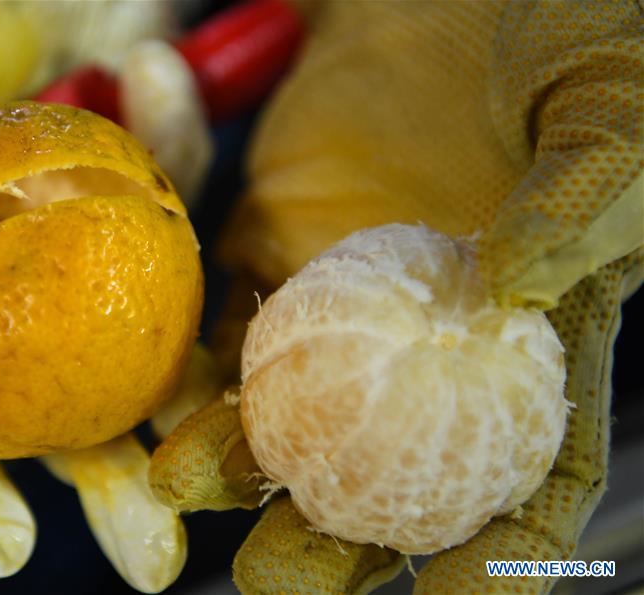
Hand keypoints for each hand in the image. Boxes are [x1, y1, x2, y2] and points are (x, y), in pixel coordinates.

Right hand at [0, 1, 208, 587]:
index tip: (1, 552)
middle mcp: (16, 286)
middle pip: (55, 409)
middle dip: (104, 484)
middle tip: (151, 560)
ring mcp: (95, 261)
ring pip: (143, 352)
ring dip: (189, 394)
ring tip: (226, 419)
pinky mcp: (160, 222)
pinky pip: (185, 227)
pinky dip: (181, 161)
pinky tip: (157, 71)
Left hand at [152, 1, 642, 592]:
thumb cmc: (573, 33)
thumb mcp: (609, 115)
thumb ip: (580, 209)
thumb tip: (510, 295)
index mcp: (532, 333)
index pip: (528, 471)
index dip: (497, 553)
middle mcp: (430, 336)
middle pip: (382, 464)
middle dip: (329, 534)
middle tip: (269, 579)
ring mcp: (344, 290)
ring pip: (286, 397)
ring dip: (232, 450)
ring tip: (178, 487)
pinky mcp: (275, 232)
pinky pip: (227, 305)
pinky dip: (194, 350)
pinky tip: (159, 386)